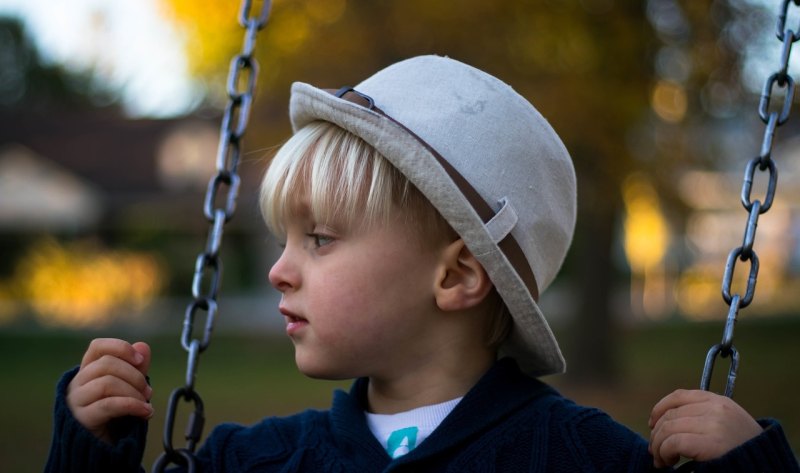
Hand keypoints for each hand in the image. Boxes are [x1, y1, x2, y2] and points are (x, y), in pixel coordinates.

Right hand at [66, 338, 152, 443]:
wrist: (101, 449)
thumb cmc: (115, 416)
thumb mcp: (129, 388)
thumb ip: (136, 368)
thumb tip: (142, 346)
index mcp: (88, 371)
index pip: (98, 347)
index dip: (120, 347)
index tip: (140, 359)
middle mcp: (77, 383)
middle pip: (106, 364)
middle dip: (135, 376)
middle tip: (148, 392)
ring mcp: (76, 400)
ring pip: (107, 383)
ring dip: (134, 392)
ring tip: (146, 404)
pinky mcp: (81, 419)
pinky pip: (108, 405)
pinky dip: (132, 406)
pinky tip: (145, 412)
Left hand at [648, 389, 762, 467]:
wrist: (765, 467)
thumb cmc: (742, 450)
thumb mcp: (726, 423)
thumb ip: (702, 416)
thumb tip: (662, 421)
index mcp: (718, 401)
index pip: (679, 396)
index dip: (659, 409)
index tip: (652, 423)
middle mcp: (715, 408)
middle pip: (671, 415)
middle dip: (657, 434)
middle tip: (654, 450)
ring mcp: (713, 424)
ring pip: (668, 429)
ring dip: (658, 447)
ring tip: (660, 460)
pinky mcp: (710, 443)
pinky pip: (673, 443)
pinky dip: (664, 453)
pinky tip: (667, 462)